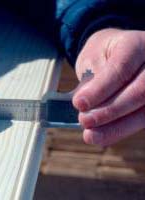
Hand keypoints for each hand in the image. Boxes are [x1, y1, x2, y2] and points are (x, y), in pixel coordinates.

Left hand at [73, 28, 144, 145]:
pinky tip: (103, 136)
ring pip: (144, 109)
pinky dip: (121, 130)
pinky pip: (142, 119)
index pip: (121, 68)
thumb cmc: (102, 55)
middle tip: (84, 121)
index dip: (100, 89)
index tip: (79, 103)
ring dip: (116, 127)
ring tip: (91, 135)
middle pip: (140, 91)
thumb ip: (92, 79)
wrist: (116, 53)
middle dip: (110, 111)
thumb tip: (86, 106)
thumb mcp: (92, 58)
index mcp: (135, 45)